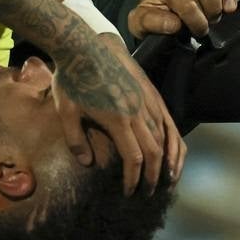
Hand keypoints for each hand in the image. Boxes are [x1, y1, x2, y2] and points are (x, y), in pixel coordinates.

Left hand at [51, 34, 182, 194]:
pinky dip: (174, 140)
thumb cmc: (72, 79)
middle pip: (155, 152)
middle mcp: (138, 112)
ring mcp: (148, 101)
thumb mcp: (66, 111)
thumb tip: (88, 164)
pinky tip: (174, 151)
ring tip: (169, 179)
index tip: (129, 192)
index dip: (134, 179)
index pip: (134, 158)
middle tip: (149, 192)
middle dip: (154, 176)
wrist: (85, 46)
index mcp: (118, 120)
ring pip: (167, 137)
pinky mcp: (152, 93)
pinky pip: (170, 120)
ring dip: (170, 161)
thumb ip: (76, 140)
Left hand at [129, 0, 239, 38]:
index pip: (184, 1)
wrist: (159, 2)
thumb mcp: (141, 22)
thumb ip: (151, 22)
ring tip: (229, 7)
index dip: (195, 19)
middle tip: (213, 20)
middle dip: (212, 6)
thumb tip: (174, 24)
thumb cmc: (155, 12)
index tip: (200, 31)